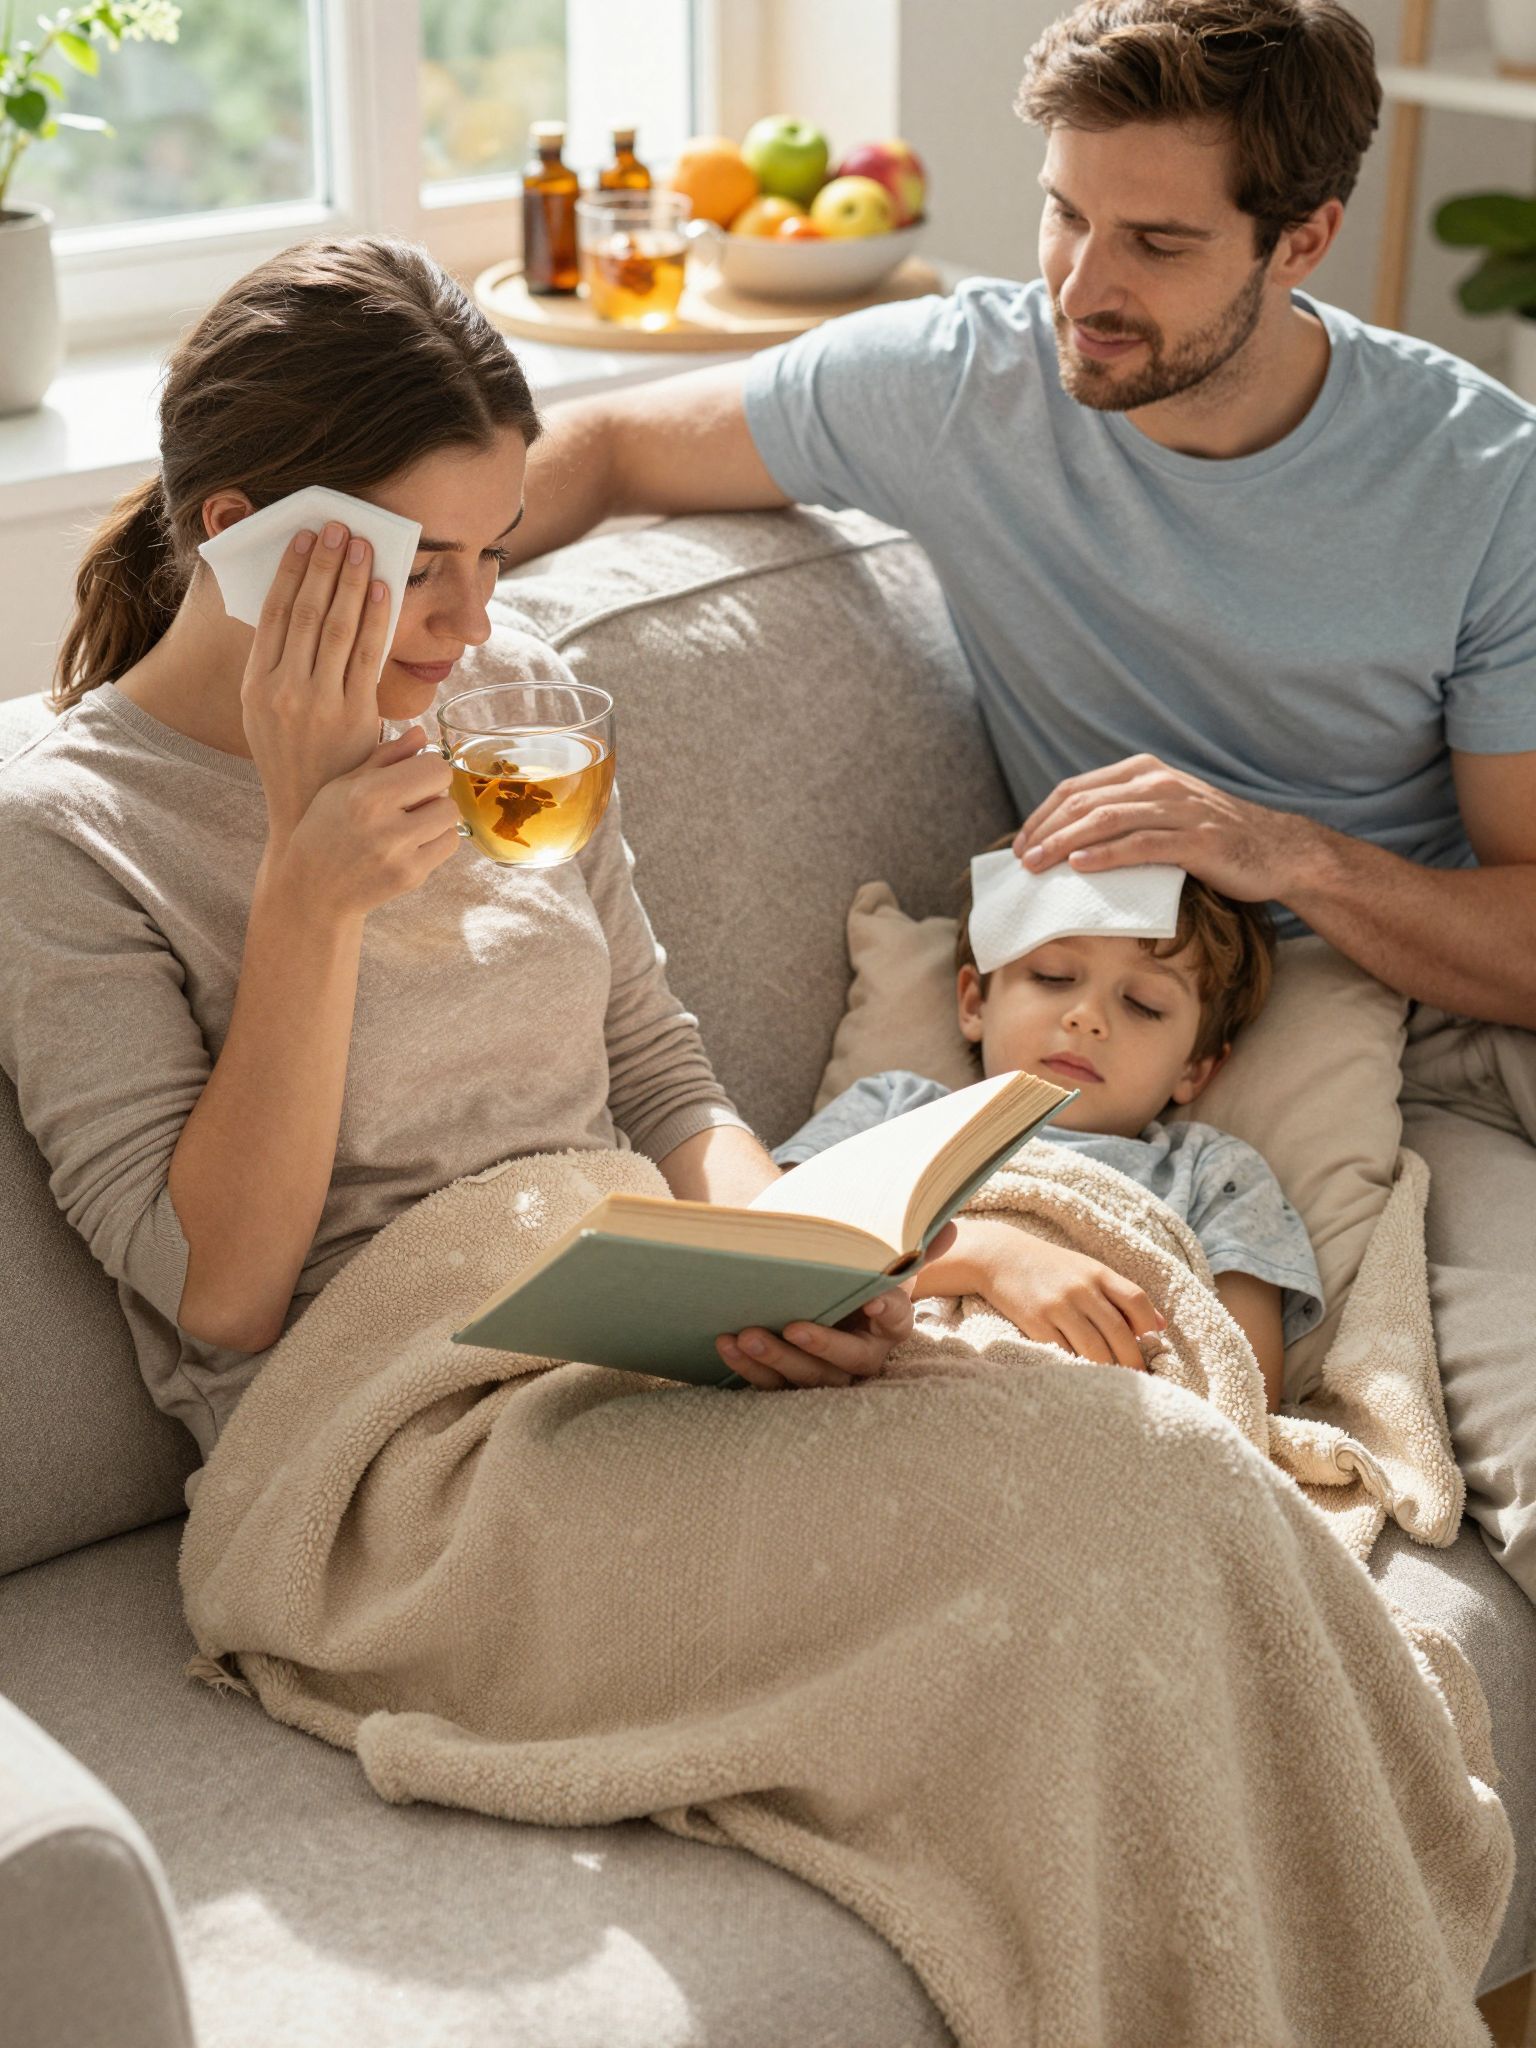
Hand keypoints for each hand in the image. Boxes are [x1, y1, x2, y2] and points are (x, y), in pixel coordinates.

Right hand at [242, 521, 393, 843]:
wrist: (310, 814)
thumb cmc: (293, 758)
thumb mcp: (267, 713)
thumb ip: (279, 666)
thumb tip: (296, 613)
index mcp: (256, 684)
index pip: (273, 614)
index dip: (289, 571)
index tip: (303, 538)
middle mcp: (282, 688)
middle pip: (305, 611)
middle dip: (323, 564)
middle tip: (337, 526)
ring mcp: (318, 702)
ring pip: (336, 626)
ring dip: (350, 580)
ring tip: (360, 545)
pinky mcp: (354, 714)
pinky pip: (367, 655)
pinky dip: (375, 618)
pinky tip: (381, 589)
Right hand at [272, 728, 461, 920]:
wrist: (313, 888)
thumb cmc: (324, 830)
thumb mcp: (342, 785)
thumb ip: (385, 757)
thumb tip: (422, 733)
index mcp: (366, 795)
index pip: (433, 767)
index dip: (426, 766)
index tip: (413, 773)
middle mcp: (385, 826)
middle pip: (446, 792)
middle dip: (433, 791)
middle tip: (411, 799)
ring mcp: (401, 855)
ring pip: (450, 819)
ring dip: (436, 816)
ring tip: (410, 821)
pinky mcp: (411, 877)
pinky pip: (448, 846)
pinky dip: (436, 840)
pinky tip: (412, 841)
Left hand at [717, 1221, 957, 1389]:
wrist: (815, 1287)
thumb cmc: (850, 1269)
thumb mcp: (875, 1253)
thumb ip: (910, 1241)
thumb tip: (949, 1225)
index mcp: (891, 1324)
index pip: (896, 1319)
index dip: (886, 1311)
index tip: (872, 1301)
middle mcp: (862, 1355)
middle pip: (846, 1361)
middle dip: (818, 1346)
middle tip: (791, 1327)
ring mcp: (825, 1374)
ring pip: (805, 1378)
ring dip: (775, 1360)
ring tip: (744, 1335)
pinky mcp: (790, 1382)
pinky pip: (770, 1384)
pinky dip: (746, 1367)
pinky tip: (725, 1343)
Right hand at [955, 1216, 1163, 1370]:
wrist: (1001, 1257)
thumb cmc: (1051, 1267)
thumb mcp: (1088, 1269)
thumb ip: (1121, 1295)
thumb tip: (1160, 1326)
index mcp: (1098, 1273)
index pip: (1136, 1300)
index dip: (1149, 1326)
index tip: (1152, 1346)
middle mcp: (1081, 1289)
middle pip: (1118, 1331)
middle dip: (1133, 1361)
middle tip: (1139, 1380)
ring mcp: (1058, 1306)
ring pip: (1094, 1348)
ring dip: (1108, 1370)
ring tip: (1115, 1384)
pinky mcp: (1036, 1323)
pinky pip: (1064, 1352)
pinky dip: (1077, 1366)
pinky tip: (1083, 1375)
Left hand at [1013, 753, 1318, 902]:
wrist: (1276, 850)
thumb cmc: (1212, 839)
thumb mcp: (1163, 815)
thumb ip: (1123, 817)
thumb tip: (1068, 844)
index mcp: (1144, 772)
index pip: (1077, 789)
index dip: (1043, 816)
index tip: (1021, 844)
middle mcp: (1158, 784)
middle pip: (1085, 803)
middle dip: (1046, 831)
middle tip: (1021, 860)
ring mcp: (1178, 810)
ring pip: (1106, 820)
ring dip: (1065, 843)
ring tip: (1039, 865)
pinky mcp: (1196, 841)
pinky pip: (1142, 845)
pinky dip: (1107, 855)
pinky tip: (1080, 867)